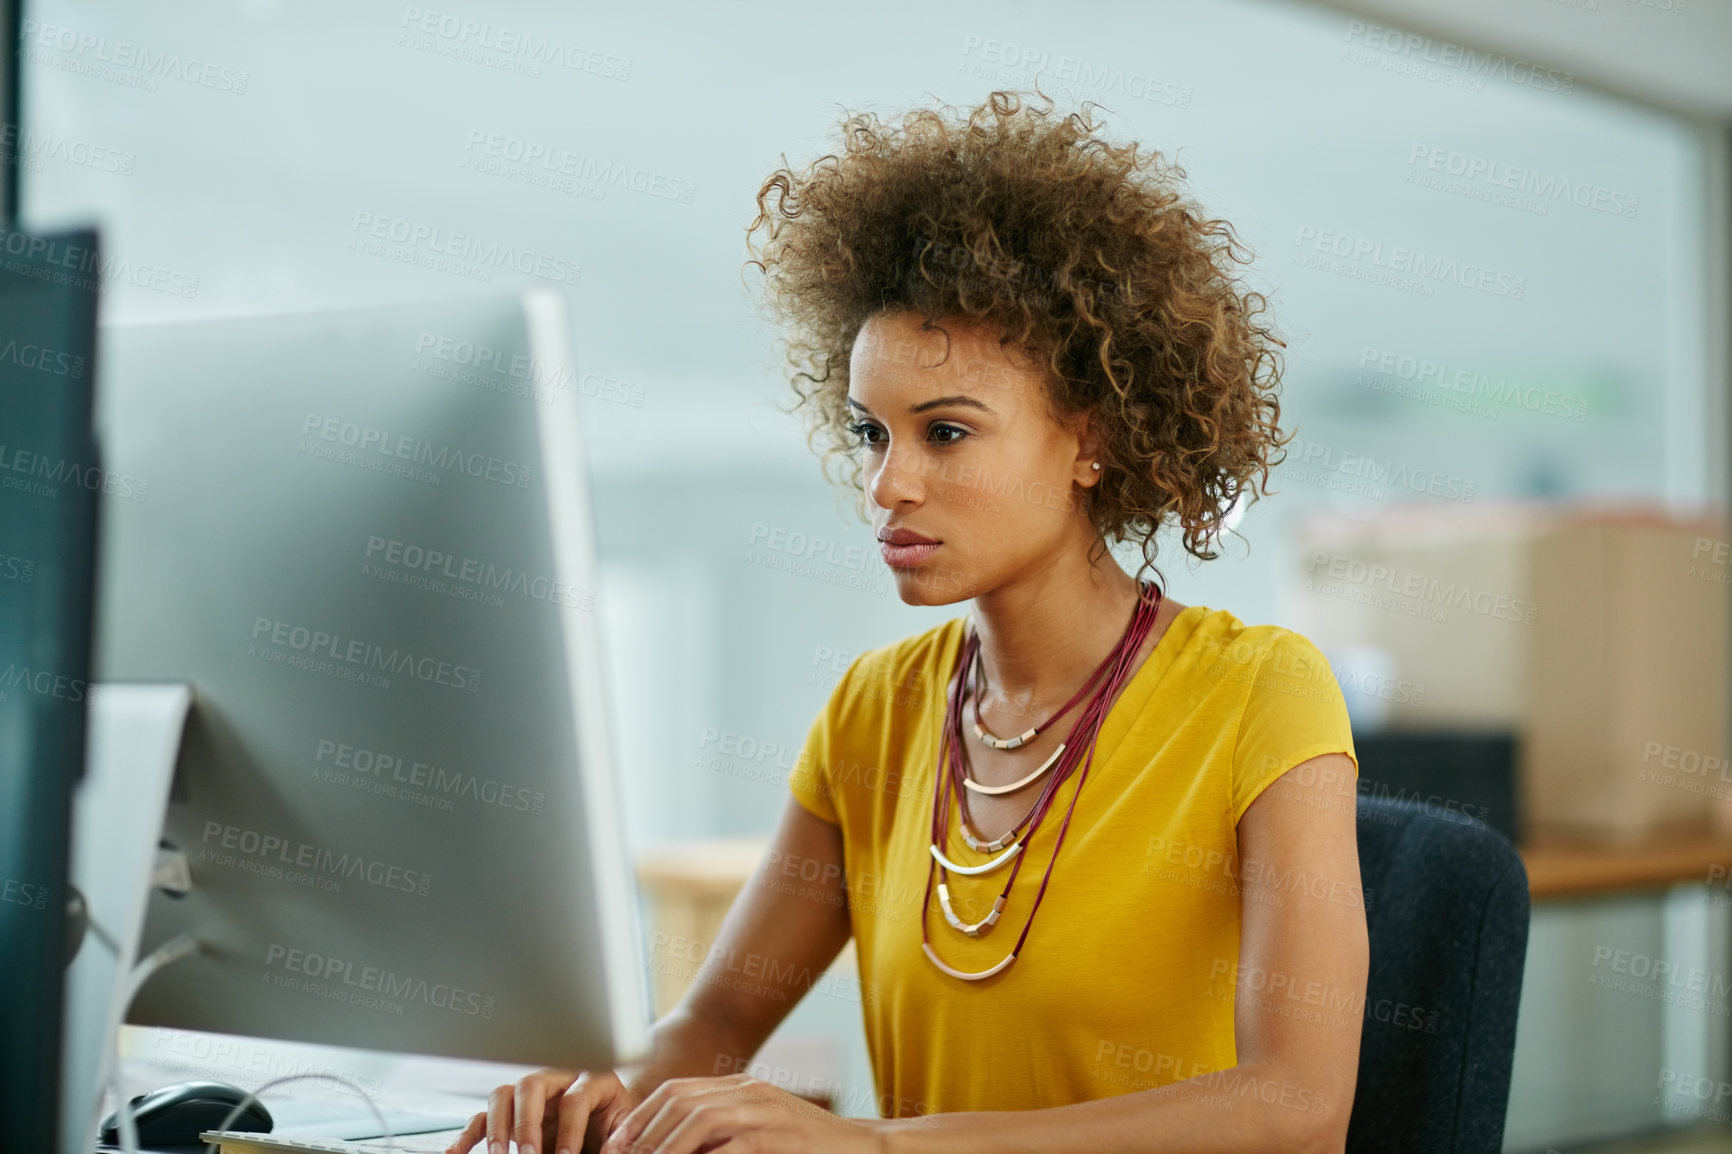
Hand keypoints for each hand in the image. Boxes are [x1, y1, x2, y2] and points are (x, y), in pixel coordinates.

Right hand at [447, 1067, 641, 1153]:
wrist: (611, 1120)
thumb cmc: (617, 1125)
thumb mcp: (624, 1129)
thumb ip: (617, 1140)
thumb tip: (609, 1151)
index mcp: (592, 1080)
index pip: (574, 1098)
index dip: (570, 1129)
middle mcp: (558, 1079)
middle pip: (531, 1084)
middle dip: (526, 1123)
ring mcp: (532, 1093)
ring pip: (503, 1094)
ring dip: (498, 1127)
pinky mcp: (512, 1110)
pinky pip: (483, 1116)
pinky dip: (469, 1134)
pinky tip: (457, 1152)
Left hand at [599, 1073, 883, 1153]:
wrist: (863, 1148)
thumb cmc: (807, 1148)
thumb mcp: (760, 1131)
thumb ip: (722, 1133)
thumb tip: (674, 1145)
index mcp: (741, 1088)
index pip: (677, 1092)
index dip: (641, 1117)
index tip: (617, 1145)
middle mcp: (748, 1093)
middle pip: (680, 1102)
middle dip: (642, 1133)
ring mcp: (763, 1113)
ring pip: (697, 1121)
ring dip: (664, 1147)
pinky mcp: (775, 1138)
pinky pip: (727, 1147)